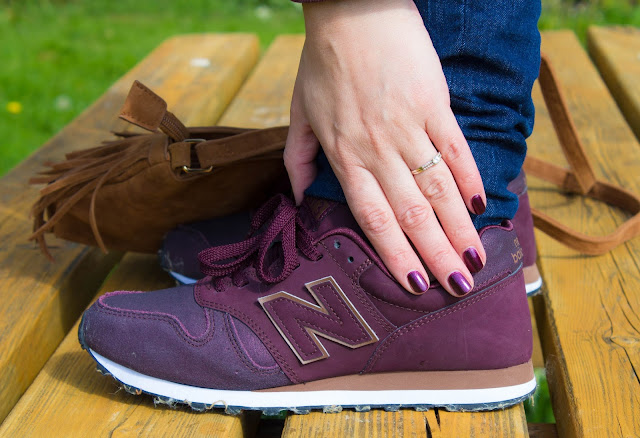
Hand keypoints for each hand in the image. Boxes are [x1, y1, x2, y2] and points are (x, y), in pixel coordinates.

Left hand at [284, 0, 486, 296]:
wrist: (352, 11)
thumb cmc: (322, 64)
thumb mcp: (298, 115)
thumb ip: (298, 163)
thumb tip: (298, 203)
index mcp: (344, 157)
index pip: (372, 219)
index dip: (395, 256)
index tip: (415, 286)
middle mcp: (378, 150)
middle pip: (411, 214)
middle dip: (436, 256)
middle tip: (457, 289)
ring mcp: (409, 127)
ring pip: (438, 189)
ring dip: (458, 229)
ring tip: (476, 260)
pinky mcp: (435, 104)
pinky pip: (455, 148)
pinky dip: (470, 178)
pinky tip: (480, 207)